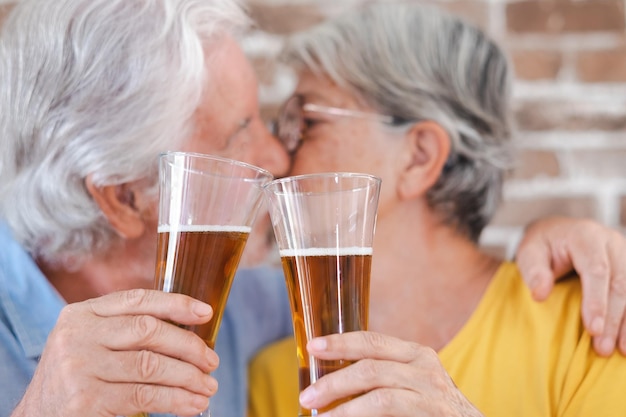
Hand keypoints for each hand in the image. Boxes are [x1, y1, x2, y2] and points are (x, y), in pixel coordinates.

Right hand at [11, 289, 218, 416]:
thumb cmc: (77, 378)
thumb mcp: (92, 343)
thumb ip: (126, 330)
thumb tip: (188, 330)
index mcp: (82, 314)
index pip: (137, 300)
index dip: (176, 303)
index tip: (206, 313)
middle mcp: (78, 335)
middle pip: (149, 331)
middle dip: (189, 346)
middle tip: (212, 362)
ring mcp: (80, 367)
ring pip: (151, 365)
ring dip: (188, 378)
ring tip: (208, 387)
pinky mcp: (85, 399)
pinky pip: (144, 396)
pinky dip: (175, 401)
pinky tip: (192, 405)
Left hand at [298, 332, 483, 416]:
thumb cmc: (432, 410)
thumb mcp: (408, 384)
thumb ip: (379, 377)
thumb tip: (331, 382)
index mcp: (415, 353)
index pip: (372, 341)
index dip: (340, 342)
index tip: (312, 347)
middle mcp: (424, 365)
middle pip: (370, 364)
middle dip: (333, 380)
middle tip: (307, 395)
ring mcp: (431, 390)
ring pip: (378, 389)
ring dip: (343, 404)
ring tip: (320, 416)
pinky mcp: (433, 411)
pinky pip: (388, 407)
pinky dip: (359, 414)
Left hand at [516, 216, 625, 355]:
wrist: (559, 231)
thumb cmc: (543, 246)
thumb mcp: (529, 252)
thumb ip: (534, 271)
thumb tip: (540, 295)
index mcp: (585, 236)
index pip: (596, 270)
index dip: (597, 301)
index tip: (594, 329)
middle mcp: (611, 242)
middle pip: (619, 282)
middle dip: (613, 318)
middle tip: (603, 348)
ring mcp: (625, 253)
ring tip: (622, 350)